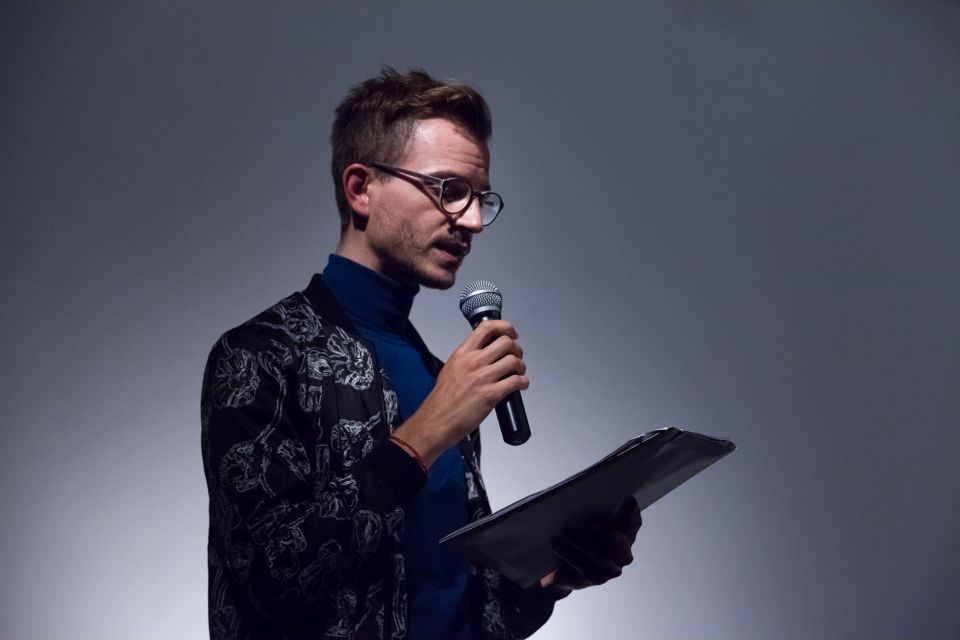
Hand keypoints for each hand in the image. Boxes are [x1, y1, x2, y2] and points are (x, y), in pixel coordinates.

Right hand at [391, 319, 527, 466]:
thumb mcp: (451, 368)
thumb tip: (485, 352)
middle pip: (506, 342)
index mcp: (462, 353)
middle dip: (517, 349)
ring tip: (518, 373)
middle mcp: (473, 362)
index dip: (505, 327)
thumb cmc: (442, 400)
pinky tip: (520, 385)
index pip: (487, 327)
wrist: (435, 421)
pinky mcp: (490, 395)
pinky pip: (516, 381)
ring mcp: (482, 378)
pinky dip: (523, 382)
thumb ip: (467, 358)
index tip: (511, 333)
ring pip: (514, 361)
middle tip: (516, 357)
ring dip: (521, 366)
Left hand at [539, 497, 642, 596]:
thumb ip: (588, 510)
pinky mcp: (596, 579)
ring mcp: (612, 569)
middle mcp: (623, 554)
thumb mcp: (582, 523)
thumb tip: (579, 493)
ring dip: (582, 543)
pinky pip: (584, 567)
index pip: (633, 524)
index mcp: (624, 535)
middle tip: (591, 521)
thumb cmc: (575, 538)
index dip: (632, 514)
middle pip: (621, 542)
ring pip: (600, 556)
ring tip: (565, 533)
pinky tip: (558, 545)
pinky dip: (570, 554)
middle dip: (607, 531)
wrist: (562, 569)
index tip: (627, 500)